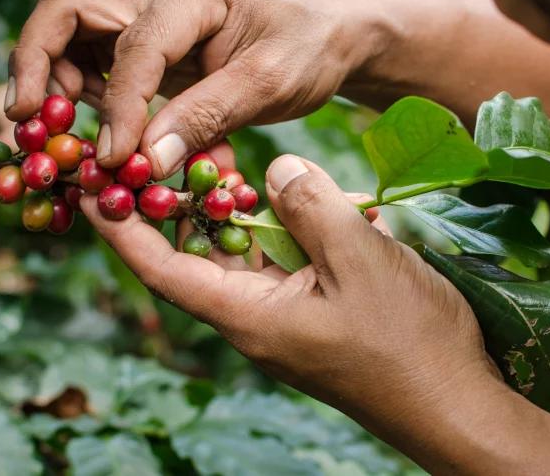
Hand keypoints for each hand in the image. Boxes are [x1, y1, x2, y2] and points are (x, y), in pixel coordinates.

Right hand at [4, 0, 376, 178]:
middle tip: (26, 122)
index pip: (133, 44)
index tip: (113, 160)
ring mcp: (145, 12)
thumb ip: (207, 117)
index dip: (117, 105)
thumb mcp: (271, 84)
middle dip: (36, 62)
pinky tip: (98, 134)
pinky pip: (92, 60)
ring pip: (68, 32)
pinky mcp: (145, 40)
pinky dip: (81, 95)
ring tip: (56, 134)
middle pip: (66, 8)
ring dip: (52, 80)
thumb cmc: (310, 50)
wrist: (332, 35)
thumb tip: (144, 162)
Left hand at [81, 150, 520, 471]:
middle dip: (179, 202)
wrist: (458, 402)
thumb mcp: (358, 259)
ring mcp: (286, 318)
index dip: (122, 227)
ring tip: (223, 157)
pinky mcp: (316, 313)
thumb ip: (310, 206)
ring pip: (243, 253)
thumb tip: (274, 169)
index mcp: (247, 316)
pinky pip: (283, 262)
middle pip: (196, 254)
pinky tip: (300, 195)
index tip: (92, 184)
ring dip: (236, 209)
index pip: (162, 268)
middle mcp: (255, 318)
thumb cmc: (407, 342)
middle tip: (165, 146)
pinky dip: (283, 227)